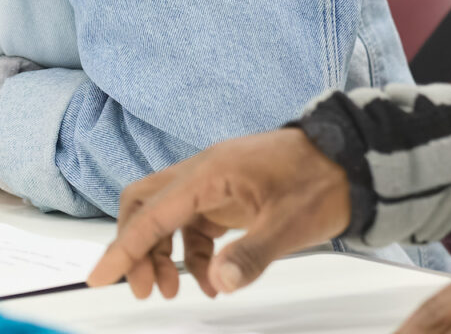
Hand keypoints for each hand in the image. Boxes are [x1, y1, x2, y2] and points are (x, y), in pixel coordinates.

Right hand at [88, 128, 349, 298]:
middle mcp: (201, 173)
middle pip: (143, 206)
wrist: (350, 159)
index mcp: (209, 173)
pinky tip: (209, 280)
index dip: (123, 247)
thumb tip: (218, 284)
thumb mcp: (292, 225)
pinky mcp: (224, 195)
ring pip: (164, 217)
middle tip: (142, 290)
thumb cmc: (322, 182)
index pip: (151, 213)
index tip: (100, 276)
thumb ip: (251, 254)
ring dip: (161, 255)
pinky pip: (191, 225)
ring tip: (173, 291)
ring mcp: (212, 183)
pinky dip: (190, 254)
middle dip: (135, 249)